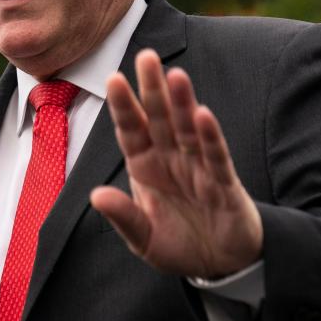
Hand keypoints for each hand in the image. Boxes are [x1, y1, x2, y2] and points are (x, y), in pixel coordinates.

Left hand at [90, 49, 263, 278]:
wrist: (221, 264)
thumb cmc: (180, 244)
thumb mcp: (144, 239)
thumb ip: (124, 217)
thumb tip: (96, 195)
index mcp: (147, 166)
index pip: (132, 130)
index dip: (123, 106)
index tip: (112, 78)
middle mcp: (172, 159)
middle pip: (160, 118)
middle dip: (153, 89)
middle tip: (146, 56)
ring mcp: (199, 168)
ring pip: (188, 129)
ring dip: (182, 103)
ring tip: (175, 75)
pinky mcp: (224, 183)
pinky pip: (215, 156)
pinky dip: (210, 137)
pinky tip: (203, 114)